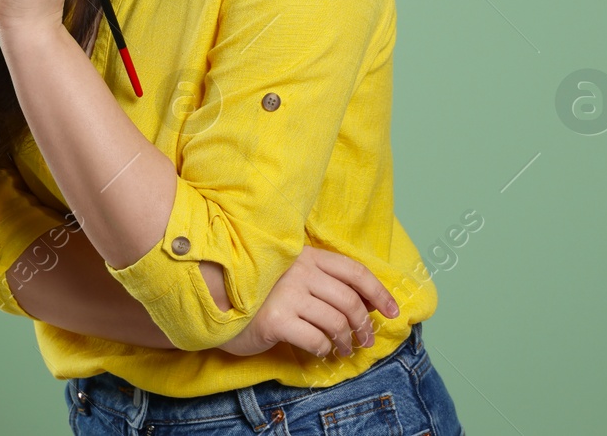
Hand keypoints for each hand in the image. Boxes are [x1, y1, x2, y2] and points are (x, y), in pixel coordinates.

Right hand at [218, 246, 400, 358]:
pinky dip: (324, 348)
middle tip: (366, 340)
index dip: (379, 292)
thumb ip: (323, 281)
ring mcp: (287, 294)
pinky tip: (320, 351)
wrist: (213, 301)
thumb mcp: (292, 276)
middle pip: (349, 300)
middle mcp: (299, 271)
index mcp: (308, 255)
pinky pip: (314, 339)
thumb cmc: (259, 291)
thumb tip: (367, 303)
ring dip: (346, 341)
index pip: (355, 271)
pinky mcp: (275, 320)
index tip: (393, 311)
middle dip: (364, 324)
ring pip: (335, 321)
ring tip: (344, 350)